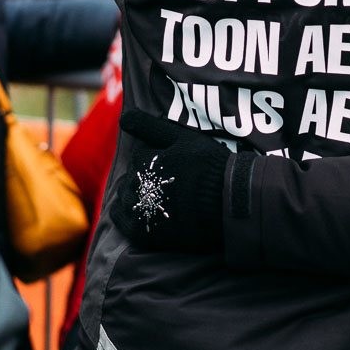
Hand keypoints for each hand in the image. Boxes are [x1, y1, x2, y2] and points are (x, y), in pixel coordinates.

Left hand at [110, 111, 230, 251]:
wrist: (227, 202)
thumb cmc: (208, 165)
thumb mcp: (182, 137)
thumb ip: (150, 126)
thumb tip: (122, 117)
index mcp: (143, 160)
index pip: (139, 156)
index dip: (154, 157)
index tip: (170, 162)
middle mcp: (137, 185)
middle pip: (131, 177)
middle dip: (144, 176)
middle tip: (167, 180)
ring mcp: (140, 210)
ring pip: (125, 197)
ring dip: (135, 194)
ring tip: (157, 195)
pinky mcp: (145, 232)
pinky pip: (122, 221)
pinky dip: (125, 214)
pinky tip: (138, 210)